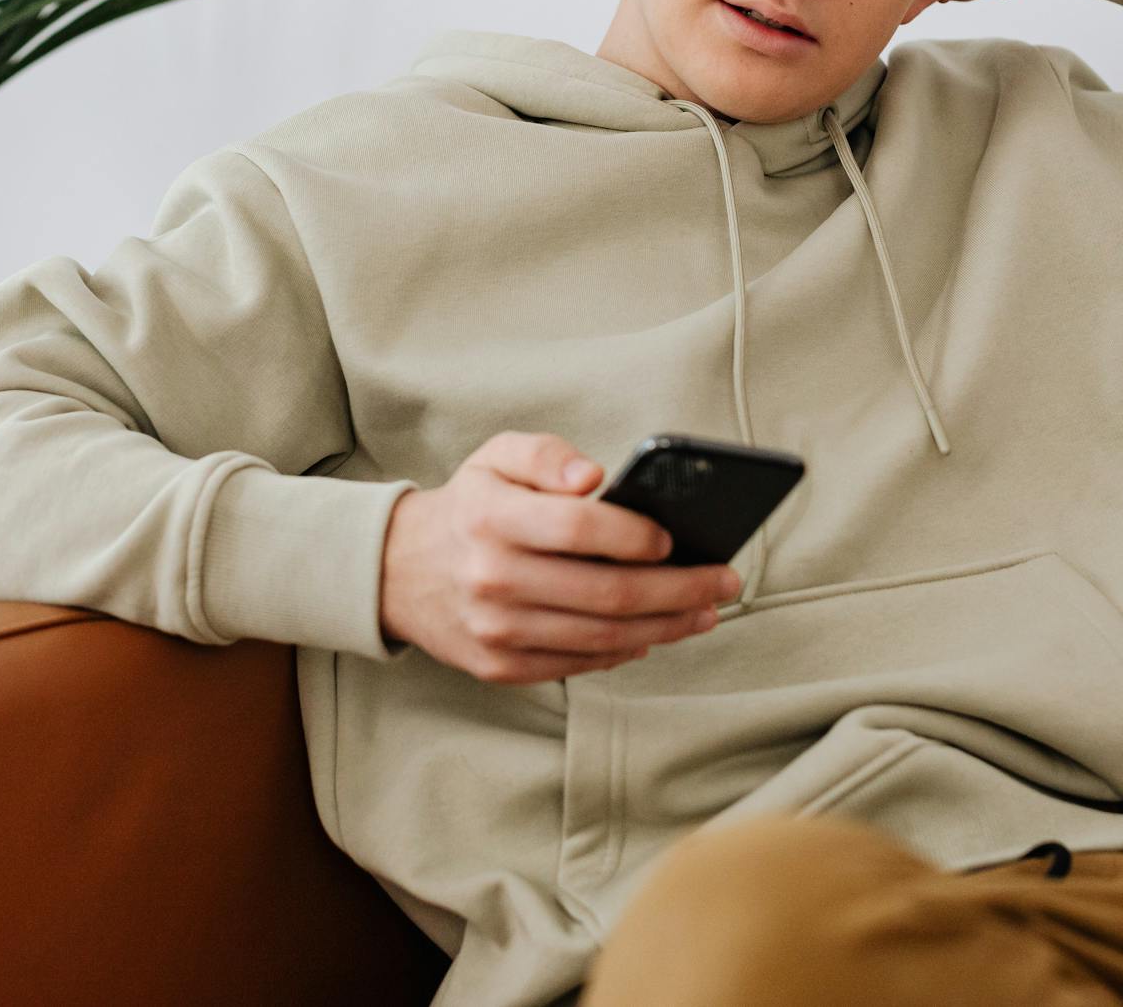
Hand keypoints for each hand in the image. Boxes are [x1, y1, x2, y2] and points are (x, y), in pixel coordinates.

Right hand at [378, 430, 742, 684]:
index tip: (677, 538)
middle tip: (724, 582)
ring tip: (705, 612)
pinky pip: (577, 664)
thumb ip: (546, 455)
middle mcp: (491, 577)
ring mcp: (495, 629)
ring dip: (666, 628)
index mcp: (491, 517)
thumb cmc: (470, 507)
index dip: (636, 536)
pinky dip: (624, 652)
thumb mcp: (496, 457)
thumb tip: (597, 476)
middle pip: (606, 593)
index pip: (579, 528)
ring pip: (601, 638)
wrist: (398, 571)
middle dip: (679, 590)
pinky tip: (654, 634)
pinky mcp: (498, 666)